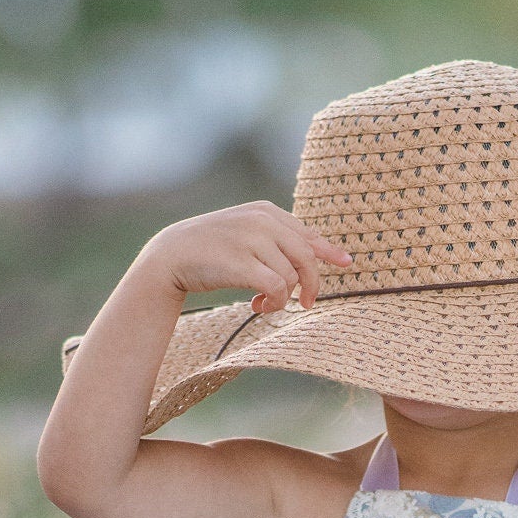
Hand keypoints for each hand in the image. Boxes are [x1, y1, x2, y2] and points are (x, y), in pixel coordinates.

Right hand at [142, 202, 351, 313]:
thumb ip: (274, 240)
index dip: (328, 251)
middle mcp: (262, 221)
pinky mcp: (242, 263)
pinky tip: (258, 306)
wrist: (172, 255)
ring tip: (266, 305)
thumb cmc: (210, 250)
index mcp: (265, 211)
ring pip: (291, 276)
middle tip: (308, 304)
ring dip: (284, 299)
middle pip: (306, 256)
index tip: (345, 263)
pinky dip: (274, 302)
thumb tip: (312, 255)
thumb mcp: (245, 234)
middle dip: (312, 284)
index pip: (307, 233)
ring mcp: (252, 240)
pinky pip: (277, 288)